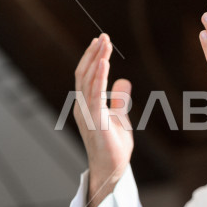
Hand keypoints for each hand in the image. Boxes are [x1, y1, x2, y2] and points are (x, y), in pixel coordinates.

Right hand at [73, 33, 132, 206]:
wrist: (113, 170)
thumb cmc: (114, 147)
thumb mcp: (120, 117)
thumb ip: (119, 100)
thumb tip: (124, 81)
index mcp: (87, 105)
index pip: (86, 76)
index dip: (92, 58)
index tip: (101, 42)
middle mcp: (82, 107)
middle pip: (84, 74)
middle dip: (93, 54)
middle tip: (103, 36)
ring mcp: (86, 114)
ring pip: (87, 81)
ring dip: (96, 60)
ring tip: (103, 44)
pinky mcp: (95, 121)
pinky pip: (94, 94)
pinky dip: (98, 77)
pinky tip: (103, 63)